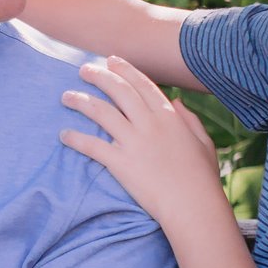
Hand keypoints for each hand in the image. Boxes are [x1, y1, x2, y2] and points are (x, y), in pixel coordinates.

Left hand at [60, 57, 231, 234]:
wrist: (194, 207)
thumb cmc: (202, 179)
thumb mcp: (203, 143)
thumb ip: (190, 119)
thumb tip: (176, 101)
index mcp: (170, 117)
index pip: (143, 84)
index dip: (125, 70)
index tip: (110, 60)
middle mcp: (150, 124)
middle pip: (119, 91)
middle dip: (99, 76)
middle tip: (83, 69)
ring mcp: (135, 142)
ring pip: (102, 112)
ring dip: (81, 101)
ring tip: (66, 96)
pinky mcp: (121, 163)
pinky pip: (93, 146)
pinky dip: (76, 139)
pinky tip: (64, 135)